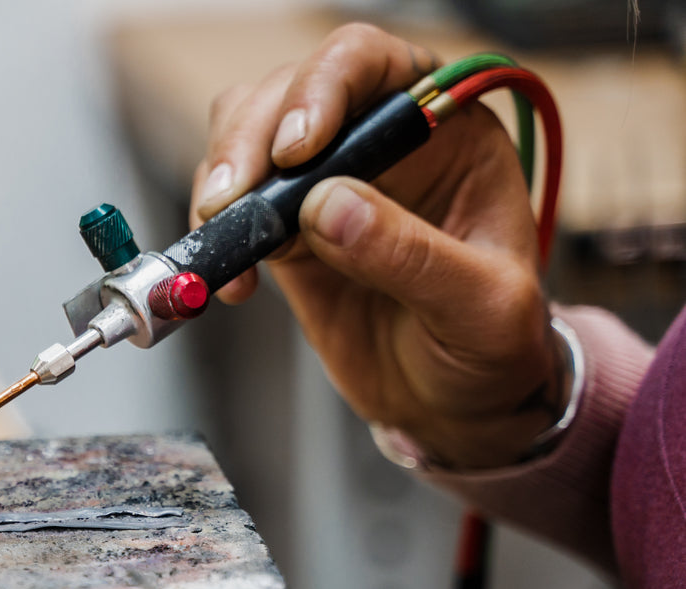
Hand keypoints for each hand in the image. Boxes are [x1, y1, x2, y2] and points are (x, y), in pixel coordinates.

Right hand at [193, 24, 564, 468]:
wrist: (455, 406)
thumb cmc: (491, 347)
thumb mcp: (481, 307)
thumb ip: (412, 254)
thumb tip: (331, 207)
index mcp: (444, 128)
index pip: (372, 65)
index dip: (323, 88)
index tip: (296, 149)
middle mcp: (377, 141)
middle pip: (288, 91)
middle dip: (249, 140)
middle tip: (232, 203)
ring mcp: (324, 182)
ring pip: (245, 135)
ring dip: (222, 179)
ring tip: (226, 239)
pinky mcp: (285, 231)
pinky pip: (230, 208)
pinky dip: (214, 238)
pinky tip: (234, 283)